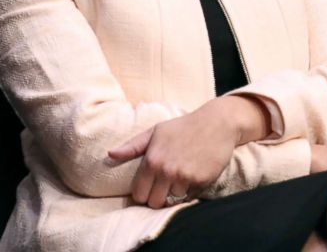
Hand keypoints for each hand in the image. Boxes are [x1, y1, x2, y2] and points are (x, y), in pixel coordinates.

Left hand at [109, 95, 267, 208]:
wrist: (217, 122)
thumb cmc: (184, 126)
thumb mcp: (156, 131)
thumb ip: (132, 146)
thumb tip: (110, 154)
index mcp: (152, 160)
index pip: (138, 194)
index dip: (143, 192)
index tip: (151, 186)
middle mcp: (166, 171)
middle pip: (153, 203)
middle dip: (157, 197)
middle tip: (164, 186)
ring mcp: (184, 177)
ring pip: (171, 202)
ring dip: (174, 194)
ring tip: (179, 180)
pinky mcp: (201, 181)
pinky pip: (189, 198)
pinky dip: (189, 192)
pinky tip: (191, 178)